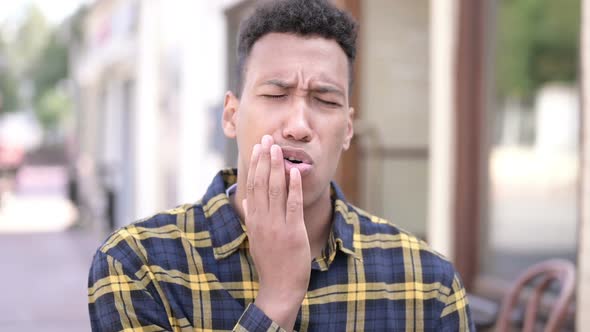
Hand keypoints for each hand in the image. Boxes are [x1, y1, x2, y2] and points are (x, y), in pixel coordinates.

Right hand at [243, 135, 310, 329]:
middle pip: (262, 183)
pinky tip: (294, 172)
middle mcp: (262, 220)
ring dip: (276, 167)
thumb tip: (244, 202)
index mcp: (253, 220)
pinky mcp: (292, 232)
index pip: (252, 186)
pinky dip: (293, 187)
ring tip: (277, 149)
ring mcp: (277, 226)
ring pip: (275, 190)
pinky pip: (292, 205)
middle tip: (267, 138)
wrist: (279, 288)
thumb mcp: (255, 239)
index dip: (255, 165)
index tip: (257, 148)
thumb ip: (251, 219)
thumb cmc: (270, 264)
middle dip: (264, 159)